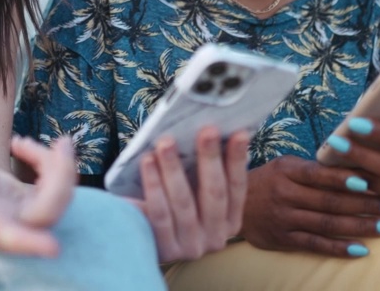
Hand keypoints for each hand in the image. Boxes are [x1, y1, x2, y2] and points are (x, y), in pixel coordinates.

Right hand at [0, 135, 75, 256]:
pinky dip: (52, 162)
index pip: (12, 238)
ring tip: (20, 143)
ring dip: (57, 164)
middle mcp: (15, 226)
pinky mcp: (40, 204)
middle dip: (62, 176)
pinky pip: (60, 186)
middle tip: (61, 142)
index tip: (53, 247)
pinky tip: (21, 146)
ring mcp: (31, 217)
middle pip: (49, 213)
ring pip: (61, 198)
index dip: (31, 243)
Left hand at [130, 126, 249, 262]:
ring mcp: (191, 246)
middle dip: (210, 158)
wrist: (140, 242)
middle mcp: (216, 236)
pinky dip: (154, 185)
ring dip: (175, 168)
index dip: (238, 160)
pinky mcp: (165, 250)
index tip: (239, 133)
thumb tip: (214, 133)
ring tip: (166, 142)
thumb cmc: (171, 206)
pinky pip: (160, 214)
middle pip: (214, 193)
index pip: (237, 187)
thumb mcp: (194, 193)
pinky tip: (147, 162)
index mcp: (230, 221)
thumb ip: (204, 172)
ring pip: (184, 202)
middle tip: (206, 129)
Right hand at [240, 155, 379, 257]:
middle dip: (365, 204)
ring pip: (328, 224)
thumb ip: (313, 168)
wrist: (232, 206)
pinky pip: (316, 244)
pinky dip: (340, 248)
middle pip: (330, 201)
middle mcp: (285, 195)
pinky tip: (362, 249)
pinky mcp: (284, 240)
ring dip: (361, 226)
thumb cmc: (268, 181)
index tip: (371, 179)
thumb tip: (354, 164)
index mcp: (287, 171)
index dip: (344, 178)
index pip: (319, 174)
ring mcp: (285, 219)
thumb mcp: (285, 165)